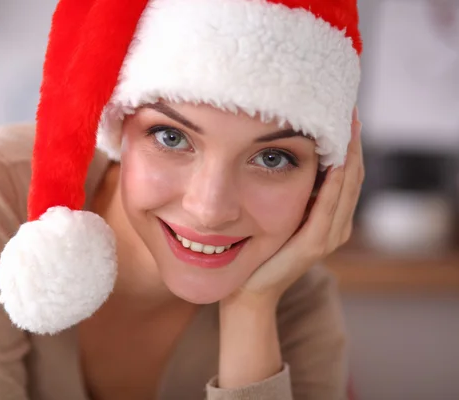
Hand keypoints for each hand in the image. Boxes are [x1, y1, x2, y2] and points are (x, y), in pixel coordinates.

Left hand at [228, 108, 363, 307]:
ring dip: (349, 155)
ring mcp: (329, 235)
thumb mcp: (281, 212)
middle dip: (353, 141)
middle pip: (353, 174)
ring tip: (347, 124)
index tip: (343, 110)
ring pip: (347, 187)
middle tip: (349, 107)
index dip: (350, 142)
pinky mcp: (314, 244)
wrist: (251, 288)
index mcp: (332, 216)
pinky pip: (327, 208)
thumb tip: (289, 149)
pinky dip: (334, 184)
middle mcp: (337, 224)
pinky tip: (336, 162)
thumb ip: (294, 190)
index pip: (348, 171)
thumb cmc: (262, 248)